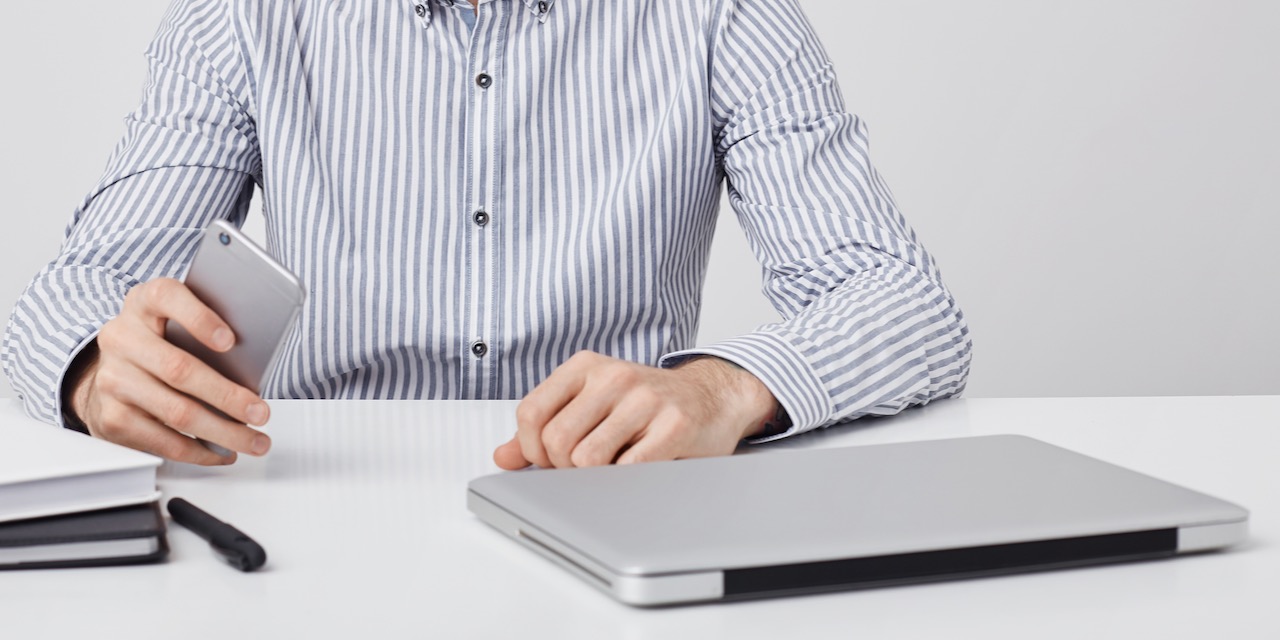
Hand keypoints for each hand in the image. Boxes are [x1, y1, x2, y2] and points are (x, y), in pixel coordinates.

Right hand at [68, 278, 271, 464]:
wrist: (107, 372)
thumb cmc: (159, 343)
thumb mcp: (175, 321)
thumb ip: (205, 328)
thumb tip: (256, 363)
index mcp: (143, 303)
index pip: (167, 297)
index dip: (199, 318)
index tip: (230, 341)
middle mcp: (121, 338)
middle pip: (179, 369)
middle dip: (228, 396)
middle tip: (261, 412)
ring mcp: (113, 379)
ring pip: (176, 412)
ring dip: (223, 432)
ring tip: (255, 440)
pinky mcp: (112, 417)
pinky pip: (163, 441)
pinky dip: (200, 451)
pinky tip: (223, 451)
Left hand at [493, 352, 776, 469]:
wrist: (713, 396)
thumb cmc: (647, 404)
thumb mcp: (591, 403)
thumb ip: (546, 427)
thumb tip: (503, 457)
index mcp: (585, 366)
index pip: (530, 414)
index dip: (531, 449)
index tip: (548, 459)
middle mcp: (613, 376)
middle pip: (556, 442)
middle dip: (563, 468)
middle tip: (584, 468)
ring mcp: (645, 399)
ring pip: (587, 460)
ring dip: (595, 477)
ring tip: (613, 466)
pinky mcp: (674, 425)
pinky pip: (628, 469)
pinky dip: (625, 480)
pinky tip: (637, 468)